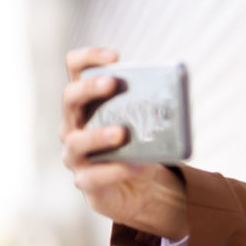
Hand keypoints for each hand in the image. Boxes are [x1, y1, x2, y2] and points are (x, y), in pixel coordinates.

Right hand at [60, 47, 188, 239]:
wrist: (138, 188)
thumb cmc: (139, 147)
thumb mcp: (146, 124)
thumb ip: (153, 107)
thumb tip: (175, 93)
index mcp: (86, 104)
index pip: (75, 70)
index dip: (88, 58)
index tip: (114, 56)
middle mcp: (73, 125)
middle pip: (69, 99)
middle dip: (89, 88)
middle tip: (113, 83)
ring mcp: (75, 154)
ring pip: (76, 141)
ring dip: (98, 135)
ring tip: (122, 132)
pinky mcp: (86, 181)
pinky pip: (94, 176)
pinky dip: (115, 170)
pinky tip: (134, 166)